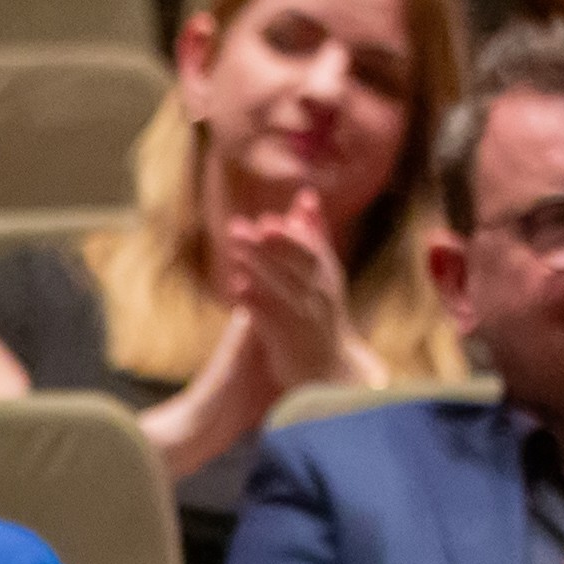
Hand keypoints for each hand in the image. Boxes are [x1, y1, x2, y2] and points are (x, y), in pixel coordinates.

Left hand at [217, 192, 358, 398]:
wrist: (329, 368)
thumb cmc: (320, 313)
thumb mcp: (322, 273)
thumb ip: (314, 235)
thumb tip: (305, 196)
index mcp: (327, 276)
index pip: (313, 251)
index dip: (291, 237)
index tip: (267, 221)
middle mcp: (320, 295)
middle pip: (297, 266)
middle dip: (270, 247)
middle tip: (239, 229)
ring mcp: (306, 318)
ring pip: (283, 290)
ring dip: (258, 269)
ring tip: (233, 251)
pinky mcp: (290, 341)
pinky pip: (272, 320)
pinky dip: (256, 303)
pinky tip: (236, 289)